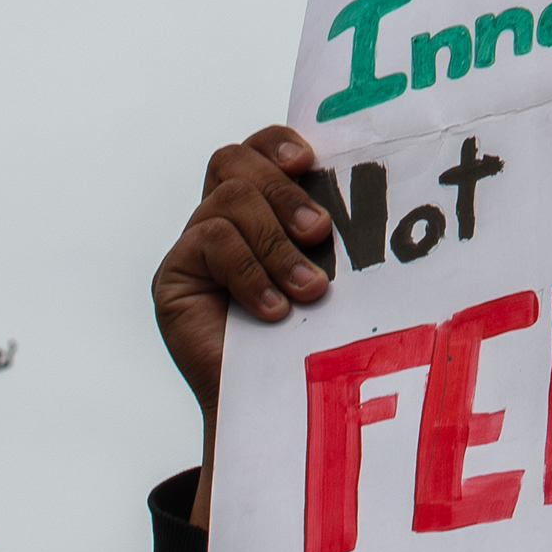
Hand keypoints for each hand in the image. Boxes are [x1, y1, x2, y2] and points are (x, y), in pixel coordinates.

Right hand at [152, 126, 336, 525]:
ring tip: (310, 291)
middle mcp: (221, 216)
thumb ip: (328, 230)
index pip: (259, 148)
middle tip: (321, 233)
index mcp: (261, 205)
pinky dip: (250, 272)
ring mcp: (194, 244)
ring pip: (230, 200)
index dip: (278, 142)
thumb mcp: (330, 272)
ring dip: (276, 245)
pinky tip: (274, 311)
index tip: (311, 161)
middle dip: (283, 191)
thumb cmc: (315, 337)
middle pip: (235, 161)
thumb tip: (377, 188)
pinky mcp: (174, 276)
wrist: (278, 409)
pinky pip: (210, 241)